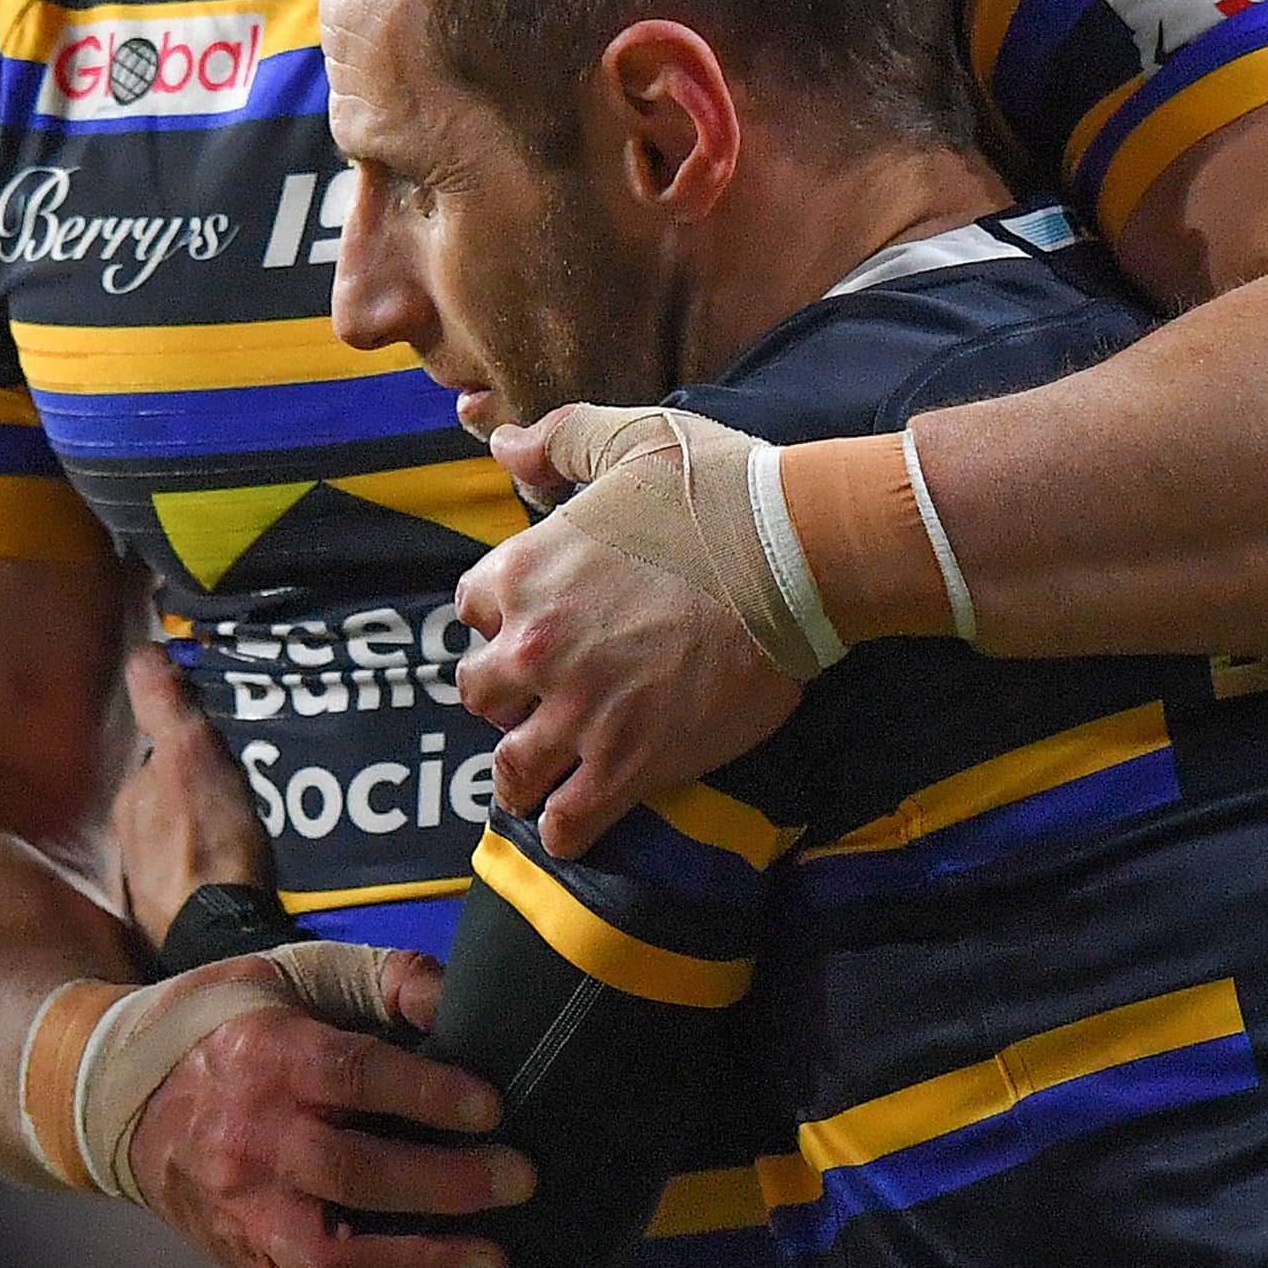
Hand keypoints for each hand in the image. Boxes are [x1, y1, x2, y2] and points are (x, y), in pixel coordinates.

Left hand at [117, 645, 273, 948]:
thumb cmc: (208, 846)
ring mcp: (148, 881)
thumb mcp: (189, 756)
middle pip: (167, 798)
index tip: (221, 739)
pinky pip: (193, 875)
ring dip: (203, 828)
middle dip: (195, 788)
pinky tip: (237, 869)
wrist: (218, 939)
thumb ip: (164, 707)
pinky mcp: (174, 915)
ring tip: (247, 824)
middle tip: (242, 781)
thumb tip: (142, 653)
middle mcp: (130, 841)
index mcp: (133, 800)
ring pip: (178, 837)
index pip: (160, 756)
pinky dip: (210, 865)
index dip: (189, 743)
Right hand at [126, 948, 532, 1267]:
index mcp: (267, 1058)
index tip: (493, 1106)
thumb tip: (456, 997)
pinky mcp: (248, 1261)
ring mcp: (248, 1213)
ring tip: (493, 1265)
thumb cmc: (226, 1025)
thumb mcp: (295, 973)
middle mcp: (252, 1142)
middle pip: (349, 1175)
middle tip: (518, 1182)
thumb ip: (383, 978)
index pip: (351, 1076)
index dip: (426, 1093)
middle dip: (443, 1185)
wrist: (117, 1096)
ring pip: (331, 1263)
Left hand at [464, 412, 803, 859]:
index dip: (501, 620)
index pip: (472, 610)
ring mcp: (579, 713)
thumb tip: (503, 443)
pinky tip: (575, 823)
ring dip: (524, 774)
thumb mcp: (631, 439)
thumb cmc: (719, 492)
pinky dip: (566, 829)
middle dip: (507, 699)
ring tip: (542, 779)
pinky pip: (569, 821)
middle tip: (543, 701)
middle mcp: (535, 648)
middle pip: (481, 695)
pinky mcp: (629, 764)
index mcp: (525, 572)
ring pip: (513, 769)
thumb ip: (560, 440)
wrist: (795, 554)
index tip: (532, 627)